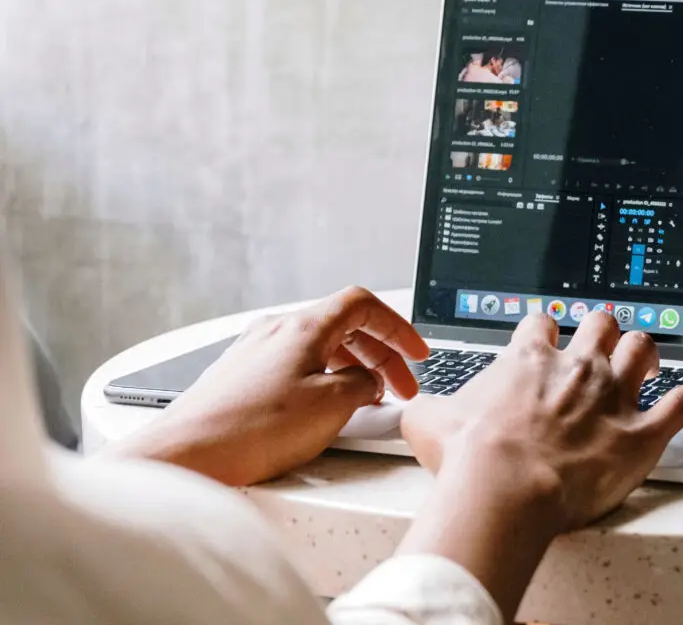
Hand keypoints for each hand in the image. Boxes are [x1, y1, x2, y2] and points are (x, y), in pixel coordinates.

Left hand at [105, 286, 428, 485]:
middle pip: (345, 327)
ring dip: (353, 371)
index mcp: (303, 327)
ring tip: (368, 403)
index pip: (363, 305)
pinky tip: (327, 412)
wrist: (187, 455)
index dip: (398, 328)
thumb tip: (369, 383)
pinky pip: (298, 368)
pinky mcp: (243, 379)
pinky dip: (324, 382)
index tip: (415, 354)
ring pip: (321, 348)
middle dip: (381, 356)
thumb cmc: (251, 430)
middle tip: (401, 388)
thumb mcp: (332, 405)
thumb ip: (364, 385)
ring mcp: (256, 353)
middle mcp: (276, 331)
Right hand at [396, 311, 682, 617]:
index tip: (546, 338)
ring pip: (642, 351)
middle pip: (601, 325)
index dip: (545, 331)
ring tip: (642, 357)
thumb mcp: (429, 422)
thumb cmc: (471, 457)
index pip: (542, 326)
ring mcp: (614, 397)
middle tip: (598, 341)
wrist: (506, 485)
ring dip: (643, 352)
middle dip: (601, 330)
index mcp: (530, 361)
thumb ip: (428, 407)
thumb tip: (413, 409)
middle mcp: (578, 369)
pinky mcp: (643, 431)